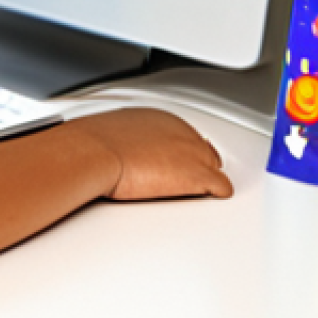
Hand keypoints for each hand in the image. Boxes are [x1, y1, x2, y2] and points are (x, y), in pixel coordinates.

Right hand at [75, 107, 232, 201]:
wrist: (96, 151)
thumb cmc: (96, 143)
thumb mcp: (112, 133)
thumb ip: (126, 138)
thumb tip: (116, 148)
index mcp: (160, 118)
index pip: (182, 136)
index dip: (177, 154)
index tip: (169, 164)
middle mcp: (180, 129)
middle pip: (202, 150)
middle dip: (194, 165)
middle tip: (178, 180)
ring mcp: (192, 151)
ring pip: (213, 166)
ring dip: (204, 179)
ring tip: (188, 192)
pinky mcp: (198, 174)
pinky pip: (221, 186)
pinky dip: (215, 194)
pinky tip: (205, 199)